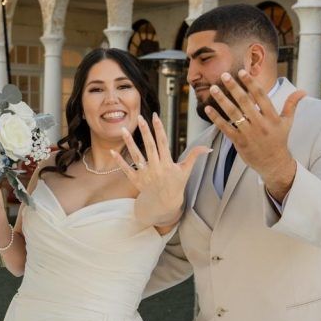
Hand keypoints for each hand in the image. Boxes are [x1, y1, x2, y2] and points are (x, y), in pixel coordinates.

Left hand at [110, 113, 209, 227]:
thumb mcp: (186, 171)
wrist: (164, 204)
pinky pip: (126, 169)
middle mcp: (156, 168)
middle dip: (145, 132)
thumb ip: (194, 156)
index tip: (155, 116)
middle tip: (139, 118)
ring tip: (123, 130)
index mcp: (168, 164)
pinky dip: (119, 161)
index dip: (159, 129)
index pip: (163, 143)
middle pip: (149, 147)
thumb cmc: (176, 184)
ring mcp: (145, 175)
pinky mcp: (136, 180)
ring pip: (136, 156)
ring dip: (129, 143)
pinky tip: (112, 150)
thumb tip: (208, 147)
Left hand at [204, 70, 305, 200]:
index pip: (261, 96)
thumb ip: (292, 105)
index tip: (242, 72)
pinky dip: (216, 118)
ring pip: (233, 114)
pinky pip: (226, 128)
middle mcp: (260, 124)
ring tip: (213, 88)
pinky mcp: (239, 142)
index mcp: (272, 117)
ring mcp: (249, 133)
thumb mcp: (287, 123)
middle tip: (224, 75)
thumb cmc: (279, 140)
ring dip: (222, 100)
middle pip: (245, 102)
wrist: (274, 163)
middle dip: (233, 87)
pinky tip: (207, 108)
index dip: (251, 83)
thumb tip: (303, 92)